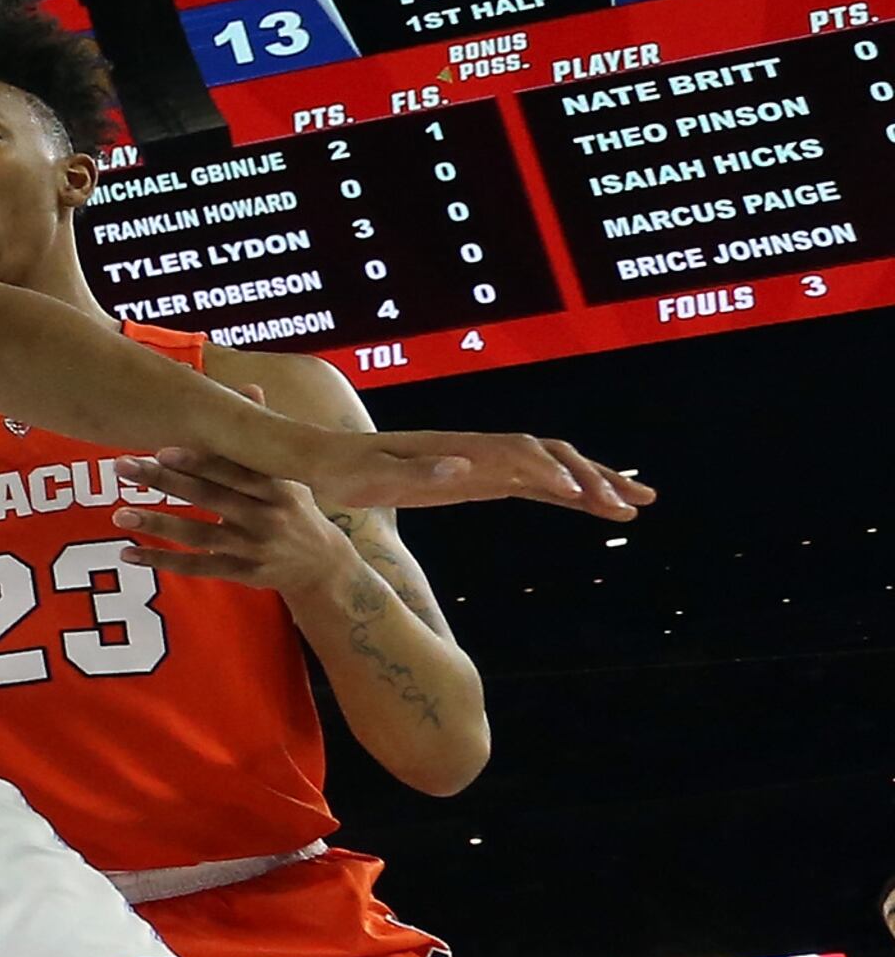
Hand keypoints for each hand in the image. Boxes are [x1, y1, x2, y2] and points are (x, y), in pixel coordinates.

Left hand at [112, 450, 351, 596]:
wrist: (324, 566)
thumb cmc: (296, 509)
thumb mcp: (289, 474)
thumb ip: (262, 437)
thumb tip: (250, 387)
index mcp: (276, 486)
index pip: (232, 470)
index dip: (198, 460)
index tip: (161, 448)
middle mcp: (265, 516)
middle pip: (209, 497)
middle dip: (164, 481)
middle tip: (123, 466)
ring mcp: (253, 548)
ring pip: (199, 535)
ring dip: (157, 524)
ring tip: (120, 514)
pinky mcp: (242, 574)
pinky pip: (197, 567)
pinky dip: (162, 561)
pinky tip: (129, 553)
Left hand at [293, 427, 649, 519]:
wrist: (319, 461)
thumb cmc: (340, 469)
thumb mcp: (369, 475)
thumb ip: (415, 471)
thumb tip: (463, 465)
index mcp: (458, 450)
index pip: (523, 457)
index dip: (558, 475)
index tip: (587, 497)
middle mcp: (476, 451)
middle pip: (551, 458)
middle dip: (596, 478)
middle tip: (637, 503)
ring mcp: (478, 464)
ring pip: (549, 469)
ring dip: (591, 485)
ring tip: (633, 507)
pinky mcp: (472, 479)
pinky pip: (527, 484)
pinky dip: (561, 494)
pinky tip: (586, 506)